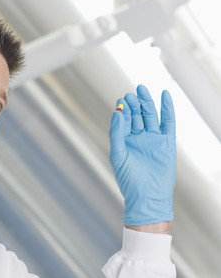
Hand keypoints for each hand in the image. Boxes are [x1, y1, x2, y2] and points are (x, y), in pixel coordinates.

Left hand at [109, 84, 175, 225]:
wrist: (147, 196)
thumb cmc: (128, 179)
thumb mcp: (117, 154)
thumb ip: (116, 133)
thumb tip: (117, 112)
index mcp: (125, 140)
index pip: (123, 120)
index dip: (122, 109)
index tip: (120, 100)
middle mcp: (139, 137)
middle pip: (137, 115)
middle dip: (134, 103)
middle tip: (130, 93)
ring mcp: (153, 139)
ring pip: (150, 116)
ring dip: (147, 102)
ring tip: (142, 89)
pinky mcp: (167, 142)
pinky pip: (168, 122)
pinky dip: (167, 109)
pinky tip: (165, 96)